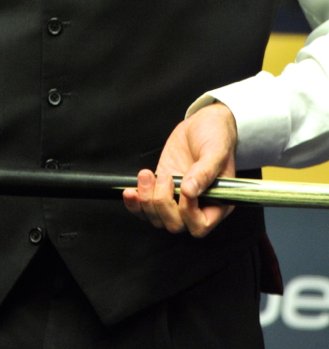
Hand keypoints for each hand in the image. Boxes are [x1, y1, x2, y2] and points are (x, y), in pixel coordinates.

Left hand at [122, 102, 236, 237]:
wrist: (203, 123)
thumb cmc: (217, 136)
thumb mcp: (216, 151)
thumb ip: (205, 171)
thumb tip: (190, 191)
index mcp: (217, 202)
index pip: (200, 225)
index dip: (188, 212)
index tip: (183, 188)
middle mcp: (197, 205)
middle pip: (175, 224)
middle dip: (163, 203)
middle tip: (164, 177)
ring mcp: (177, 198)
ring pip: (157, 218)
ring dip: (147, 200)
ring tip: (147, 175)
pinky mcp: (161, 188)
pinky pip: (145, 208)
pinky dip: (135, 203)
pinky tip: (131, 191)